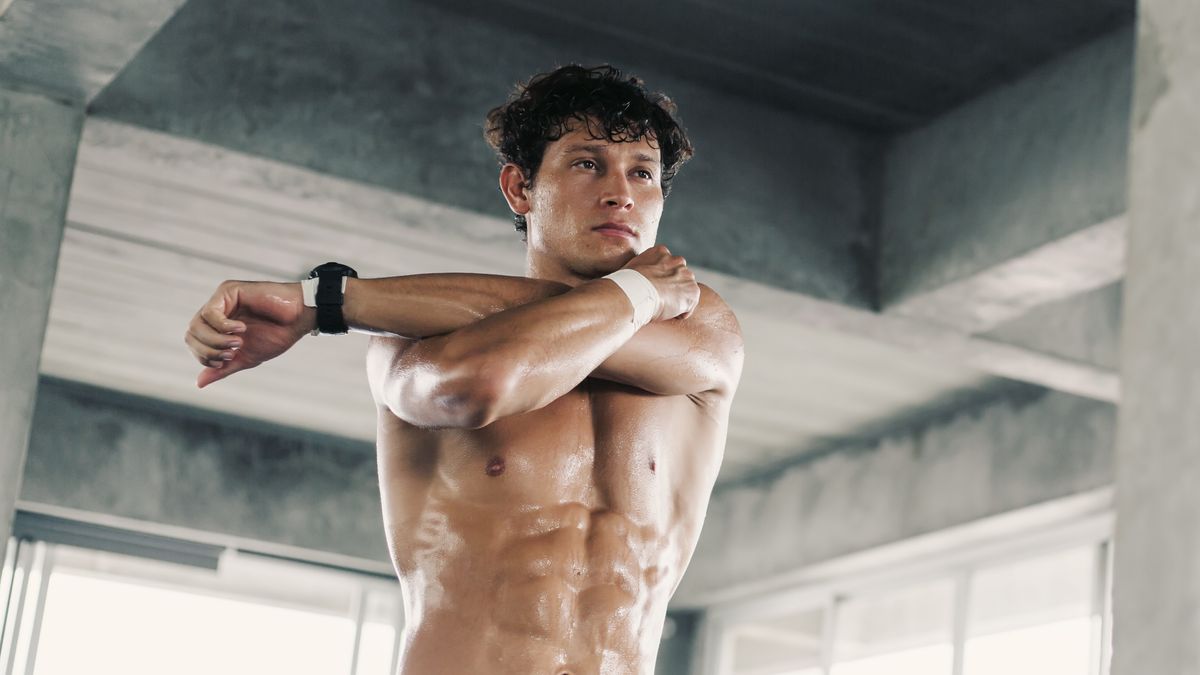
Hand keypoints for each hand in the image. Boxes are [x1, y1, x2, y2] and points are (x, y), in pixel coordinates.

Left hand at [184, 280, 314, 387]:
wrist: (299, 319)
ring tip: (238, 342)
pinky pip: (211, 312)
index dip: (205, 357)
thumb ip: (223, 368)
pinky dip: (223, 326)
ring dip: (216, 340)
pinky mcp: (228, 290)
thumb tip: (199, 383)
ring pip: (197, 324)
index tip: (228, 360)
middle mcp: (216, 311)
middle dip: (208, 351)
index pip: (194, 342)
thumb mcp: (247, 357)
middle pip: (191, 334)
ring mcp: (221, 300)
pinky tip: (241, 329)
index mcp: (217, 326)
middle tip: (232, 353)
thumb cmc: (277, 335)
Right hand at [622, 245, 699, 320]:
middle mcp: (677, 260)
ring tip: (662, 308)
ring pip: (685, 291)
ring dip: (677, 300)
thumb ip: (641, 267)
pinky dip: (680, 314)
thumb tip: (634, 274)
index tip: (652, 289)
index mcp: (661, 252)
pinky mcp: (693, 292)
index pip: (667, 265)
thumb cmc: (625, 285)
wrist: (634, 294)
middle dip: (672, 287)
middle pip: (679, 276)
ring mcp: (687, 276)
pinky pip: (688, 307)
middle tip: (659, 300)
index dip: (660, 279)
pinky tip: (666, 314)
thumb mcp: (631, 268)